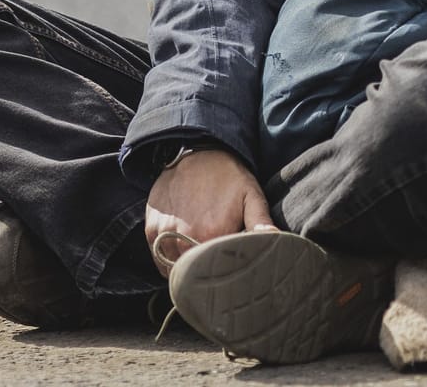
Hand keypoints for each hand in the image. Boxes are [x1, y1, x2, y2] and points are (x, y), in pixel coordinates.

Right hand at [144, 147, 275, 276]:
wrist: (196, 153)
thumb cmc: (228, 177)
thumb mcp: (251, 195)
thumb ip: (261, 222)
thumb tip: (275, 238)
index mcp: (212, 233)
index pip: (215, 269)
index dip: (224, 271)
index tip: (230, 266)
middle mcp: (183, 237)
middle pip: (193, 273)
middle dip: (205, 271)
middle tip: (216, 262)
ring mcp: (163, 234)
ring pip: (173, 269)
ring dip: (186, 267)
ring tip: (200, 253)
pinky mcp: (151, 230)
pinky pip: (159, 259)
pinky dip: (170, 260)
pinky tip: (184, 248)